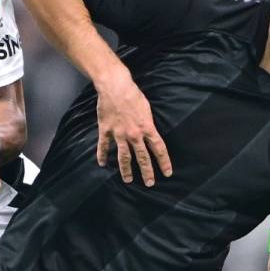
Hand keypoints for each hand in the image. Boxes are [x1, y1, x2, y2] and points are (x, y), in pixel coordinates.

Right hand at [95, 71, 171, 185]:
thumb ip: (148, 124)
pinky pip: (104, 146)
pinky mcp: (106, 130)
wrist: (115, 86)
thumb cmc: (133, 94)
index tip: (167, 173)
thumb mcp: (147, 109)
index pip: (159, 149)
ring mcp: (119, 134)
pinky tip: (102, 164)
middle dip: (147, 172)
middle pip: (142, 157)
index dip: (164, 162)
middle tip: (149, 183)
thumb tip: (149, 133)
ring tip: (128, 180)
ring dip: (126, 170)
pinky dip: (102, 155)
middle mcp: (134, 134)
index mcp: (147, 128)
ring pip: (124, 157)